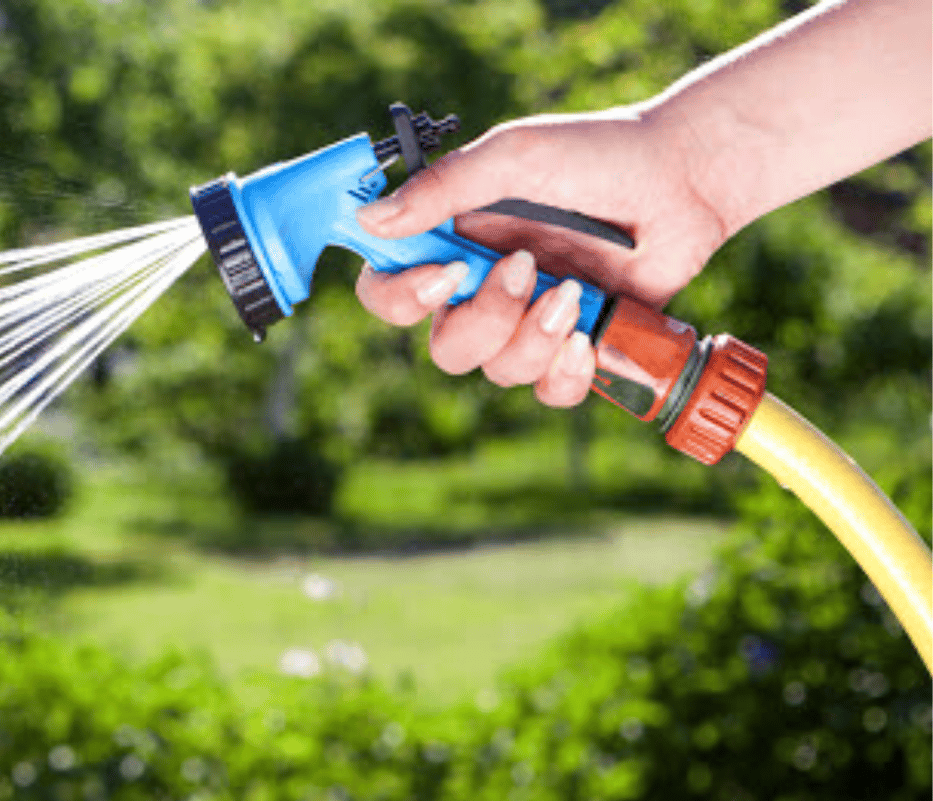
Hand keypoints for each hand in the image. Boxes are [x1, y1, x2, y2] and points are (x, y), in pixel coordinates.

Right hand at [354, 111, 727, 406]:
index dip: (399, 297)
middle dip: (484, 319)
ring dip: (534, 337)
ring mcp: (529, 323)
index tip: (444, 273)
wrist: (682, 179)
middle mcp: (483, 292)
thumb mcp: (513, 157)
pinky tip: (587, 337)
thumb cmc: (597, 156)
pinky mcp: (575, 346)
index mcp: (453, 245)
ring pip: (498, 371)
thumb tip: (369, 218)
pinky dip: (565, 372)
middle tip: (525, 270)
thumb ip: (442, 188)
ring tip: (575, 292)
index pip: (388, 291)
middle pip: (445, 348)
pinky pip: (548, 392)